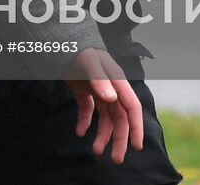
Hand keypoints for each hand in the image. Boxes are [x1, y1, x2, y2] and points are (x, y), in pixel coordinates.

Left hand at [64, 47, 143, 163]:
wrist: (63, 39)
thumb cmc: (79, 48)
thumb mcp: (89, 61)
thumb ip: (99, 79)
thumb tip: (111, 99)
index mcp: (117, 81)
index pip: (132, 107)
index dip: (136, 127)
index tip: (136, 146)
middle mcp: (111, 88)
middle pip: (120, 118)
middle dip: (119, 139)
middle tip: (116, 159)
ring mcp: (98, 90)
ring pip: (106, 118)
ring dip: (102, 135)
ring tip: (95, 150)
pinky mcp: (84, 91)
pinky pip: (88, 110)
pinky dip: (85, 122)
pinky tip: (79, 132)